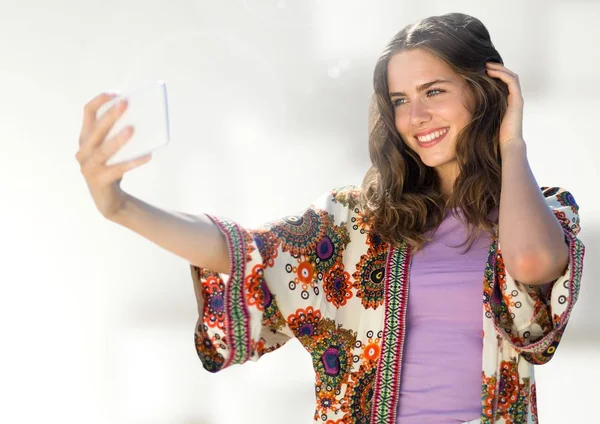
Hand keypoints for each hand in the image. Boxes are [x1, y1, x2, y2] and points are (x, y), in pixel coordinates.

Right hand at [75, 92, 151, 218]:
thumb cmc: (114, 169)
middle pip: (96, 129)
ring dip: (118, 139)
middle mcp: (83, 151)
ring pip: (104, 150)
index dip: (100, 100)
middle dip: (110, 115)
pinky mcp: (99, 180)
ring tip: (133, 129)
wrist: (110, 200)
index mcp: (85, 138)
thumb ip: (120, 136)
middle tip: (126, 103)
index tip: (116, 93)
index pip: (88, 112)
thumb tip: (143, 121)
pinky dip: (133, 162)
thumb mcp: (115, 150)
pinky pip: (118, 169)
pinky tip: (148, 155)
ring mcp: (88, 167)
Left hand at [485, 62, 524, 150]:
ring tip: (487, 65)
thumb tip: (460, 105)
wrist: (506, 144)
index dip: (493, 74)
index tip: (480, 70)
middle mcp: (512, 98)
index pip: (502, 82)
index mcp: (505, 102)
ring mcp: (516, 98)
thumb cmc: (494, 134)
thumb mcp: (483, 118)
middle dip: (496, 68)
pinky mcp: (517, 100)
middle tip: (483, 63)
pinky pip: (511, 81)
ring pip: (511, 76)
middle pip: (507, 76)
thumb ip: (477, 109)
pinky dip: (502, 74)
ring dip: (499, 68)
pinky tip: (491, 71)